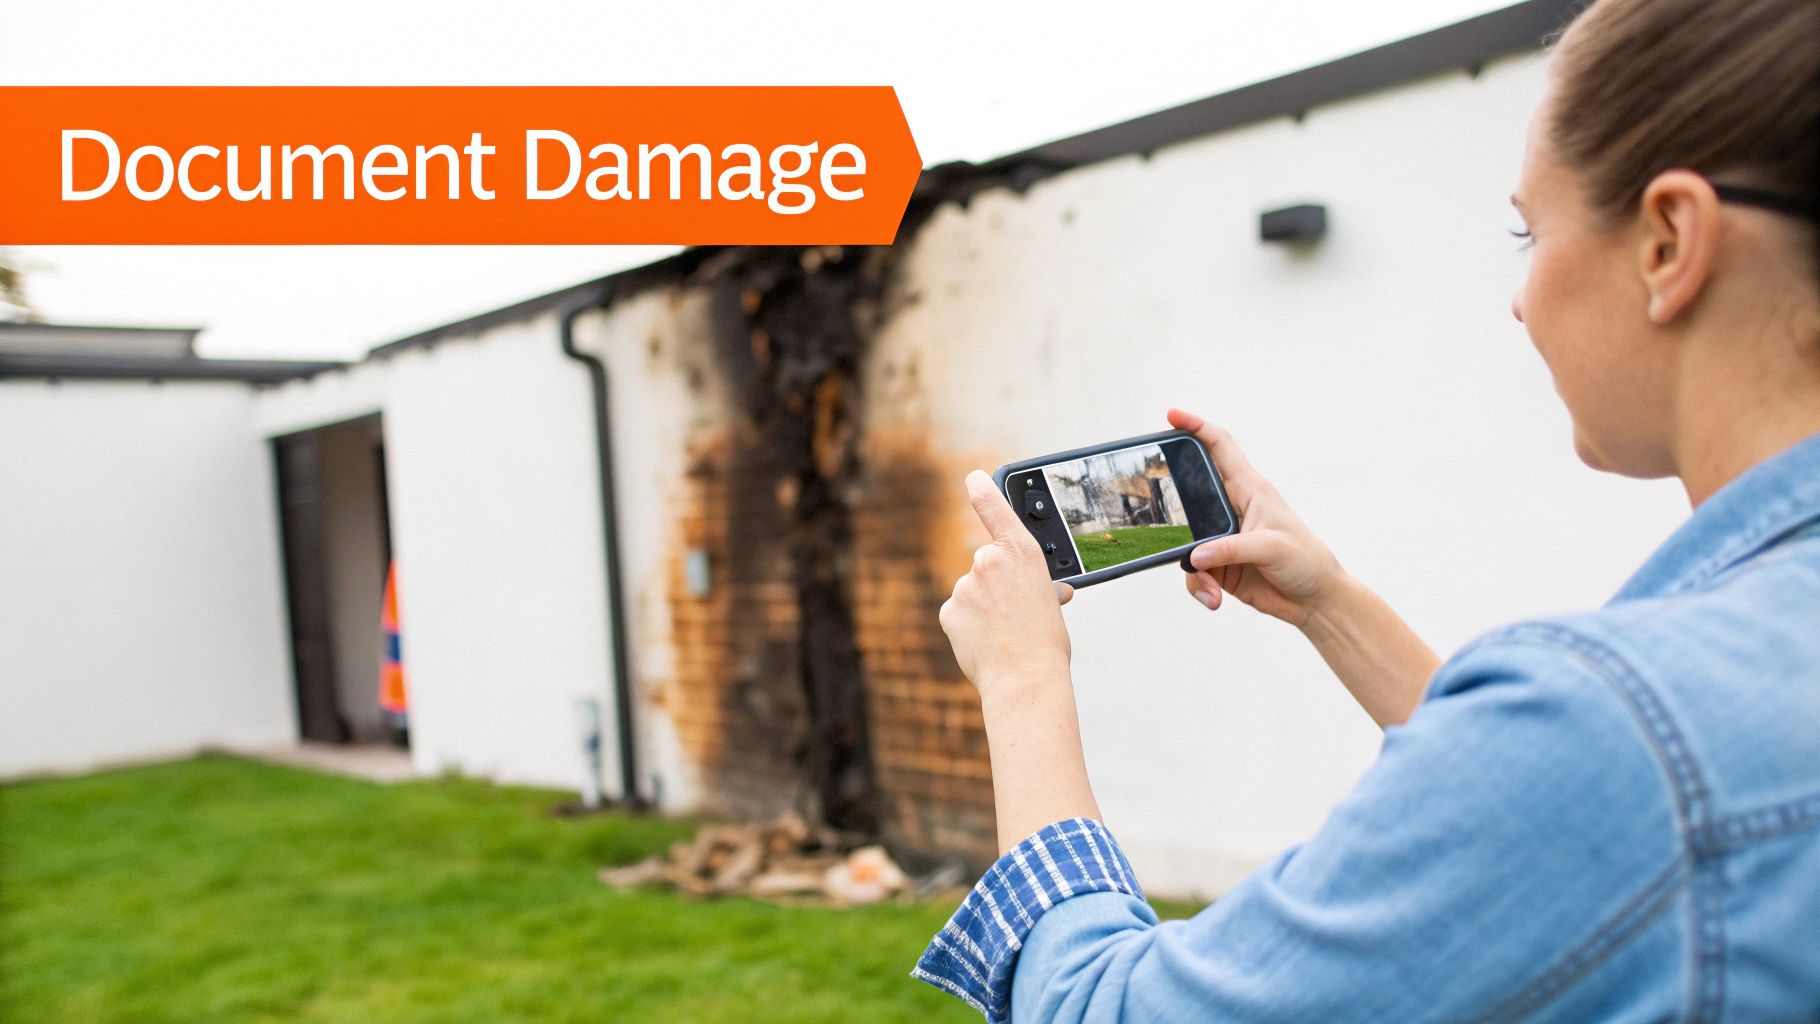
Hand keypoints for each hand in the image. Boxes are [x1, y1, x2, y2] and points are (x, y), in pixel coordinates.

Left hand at [938, 470, 1074, 698]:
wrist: (1025, 679)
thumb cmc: (1046, 644)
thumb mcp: (1051, 605)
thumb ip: (1039, 588)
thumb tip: (1048, 593)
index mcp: (1022, 553)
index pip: (997, 510)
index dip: (984, 490)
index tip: (973, 478)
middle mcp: (989, 560)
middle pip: (987, 566)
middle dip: (996, 585)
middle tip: (1014, 614)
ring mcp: (965, 584)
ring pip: (972, 592)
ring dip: (983, 609)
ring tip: (1003, 635)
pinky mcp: (949, 609)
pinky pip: (959, 613)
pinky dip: (969, 626)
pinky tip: (985, 642)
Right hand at [1169, 408, 1345, 629]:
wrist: (1314, 600)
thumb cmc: (1305, 561)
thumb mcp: (1271, 547)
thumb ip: (1231, 548)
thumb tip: (1195, 556)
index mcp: (1250, 490)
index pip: (1220, 447)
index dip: (1196, 427)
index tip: (1172, 416)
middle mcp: (1231, 509)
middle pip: (1189, 494)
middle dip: (1171, 504)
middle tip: (1156, 512)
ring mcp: (1222, 538)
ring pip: (1186, 542)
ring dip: (1193, 568)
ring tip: (1210, 588)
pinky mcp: (1219, 565)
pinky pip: (1194, 572)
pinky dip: (1199, 587)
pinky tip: (1214, 598)